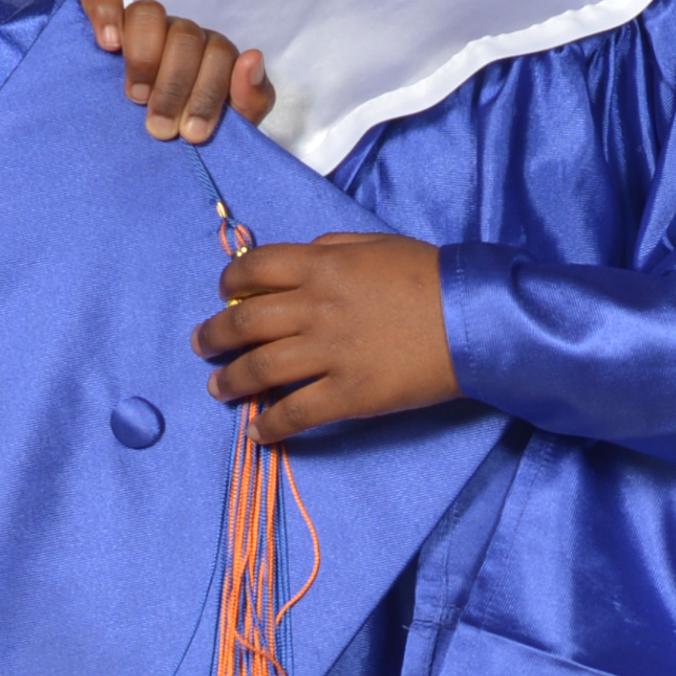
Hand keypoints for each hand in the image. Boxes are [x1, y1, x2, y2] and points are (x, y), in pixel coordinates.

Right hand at [79, 0, 274, 142]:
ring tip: (136, 97)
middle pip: (184, 37)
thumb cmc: (182, 131)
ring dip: (143, 57)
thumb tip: (252, 58)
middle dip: (174, 86)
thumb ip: (251, 98)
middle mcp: (178, 34)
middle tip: (161, 128)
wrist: (138, 151)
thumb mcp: (228, 125)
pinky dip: (105, 13)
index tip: (193, 132)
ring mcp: (141, 25)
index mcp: (211, 54)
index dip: (208, 92)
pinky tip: (107, 44)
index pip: (220, 54)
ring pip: (147, 13)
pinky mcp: (103, 16)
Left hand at [192, 233, 460, 443]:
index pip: (254, 269)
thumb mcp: (376, 243)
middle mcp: (315, 307)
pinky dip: (269, 425)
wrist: (473, 319)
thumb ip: (331, 248)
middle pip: (245, 321)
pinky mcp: (348, 394)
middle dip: (215, 333)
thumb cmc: (429, 275)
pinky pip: (295, 412)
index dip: (230, 282)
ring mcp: (329, 353)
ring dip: (230, 380)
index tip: (224, 294)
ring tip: (217, 387)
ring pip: (260, 368)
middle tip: (202, 343)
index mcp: (321, 265)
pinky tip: (256, 431)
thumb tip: (298, 259)